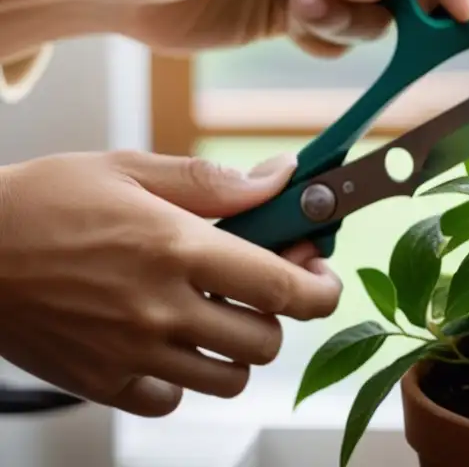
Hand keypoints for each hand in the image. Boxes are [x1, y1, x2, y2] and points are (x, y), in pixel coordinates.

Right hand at [0, 150, 340, 415]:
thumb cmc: (46, 201)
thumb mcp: (132, 169)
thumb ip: (214, 182)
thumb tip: (282, 178)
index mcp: (177, 249)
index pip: (282, 289)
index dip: (320, 288)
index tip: (320, 275)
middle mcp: (160, 309)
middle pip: (266, 341)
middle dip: (277, 314)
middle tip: (260, 286)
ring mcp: (131, 353)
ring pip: (229, 378)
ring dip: (236, 348)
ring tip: (215, 314)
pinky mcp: (101, 383)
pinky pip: (172, 401)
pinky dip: (183, 378)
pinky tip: (168, 341)